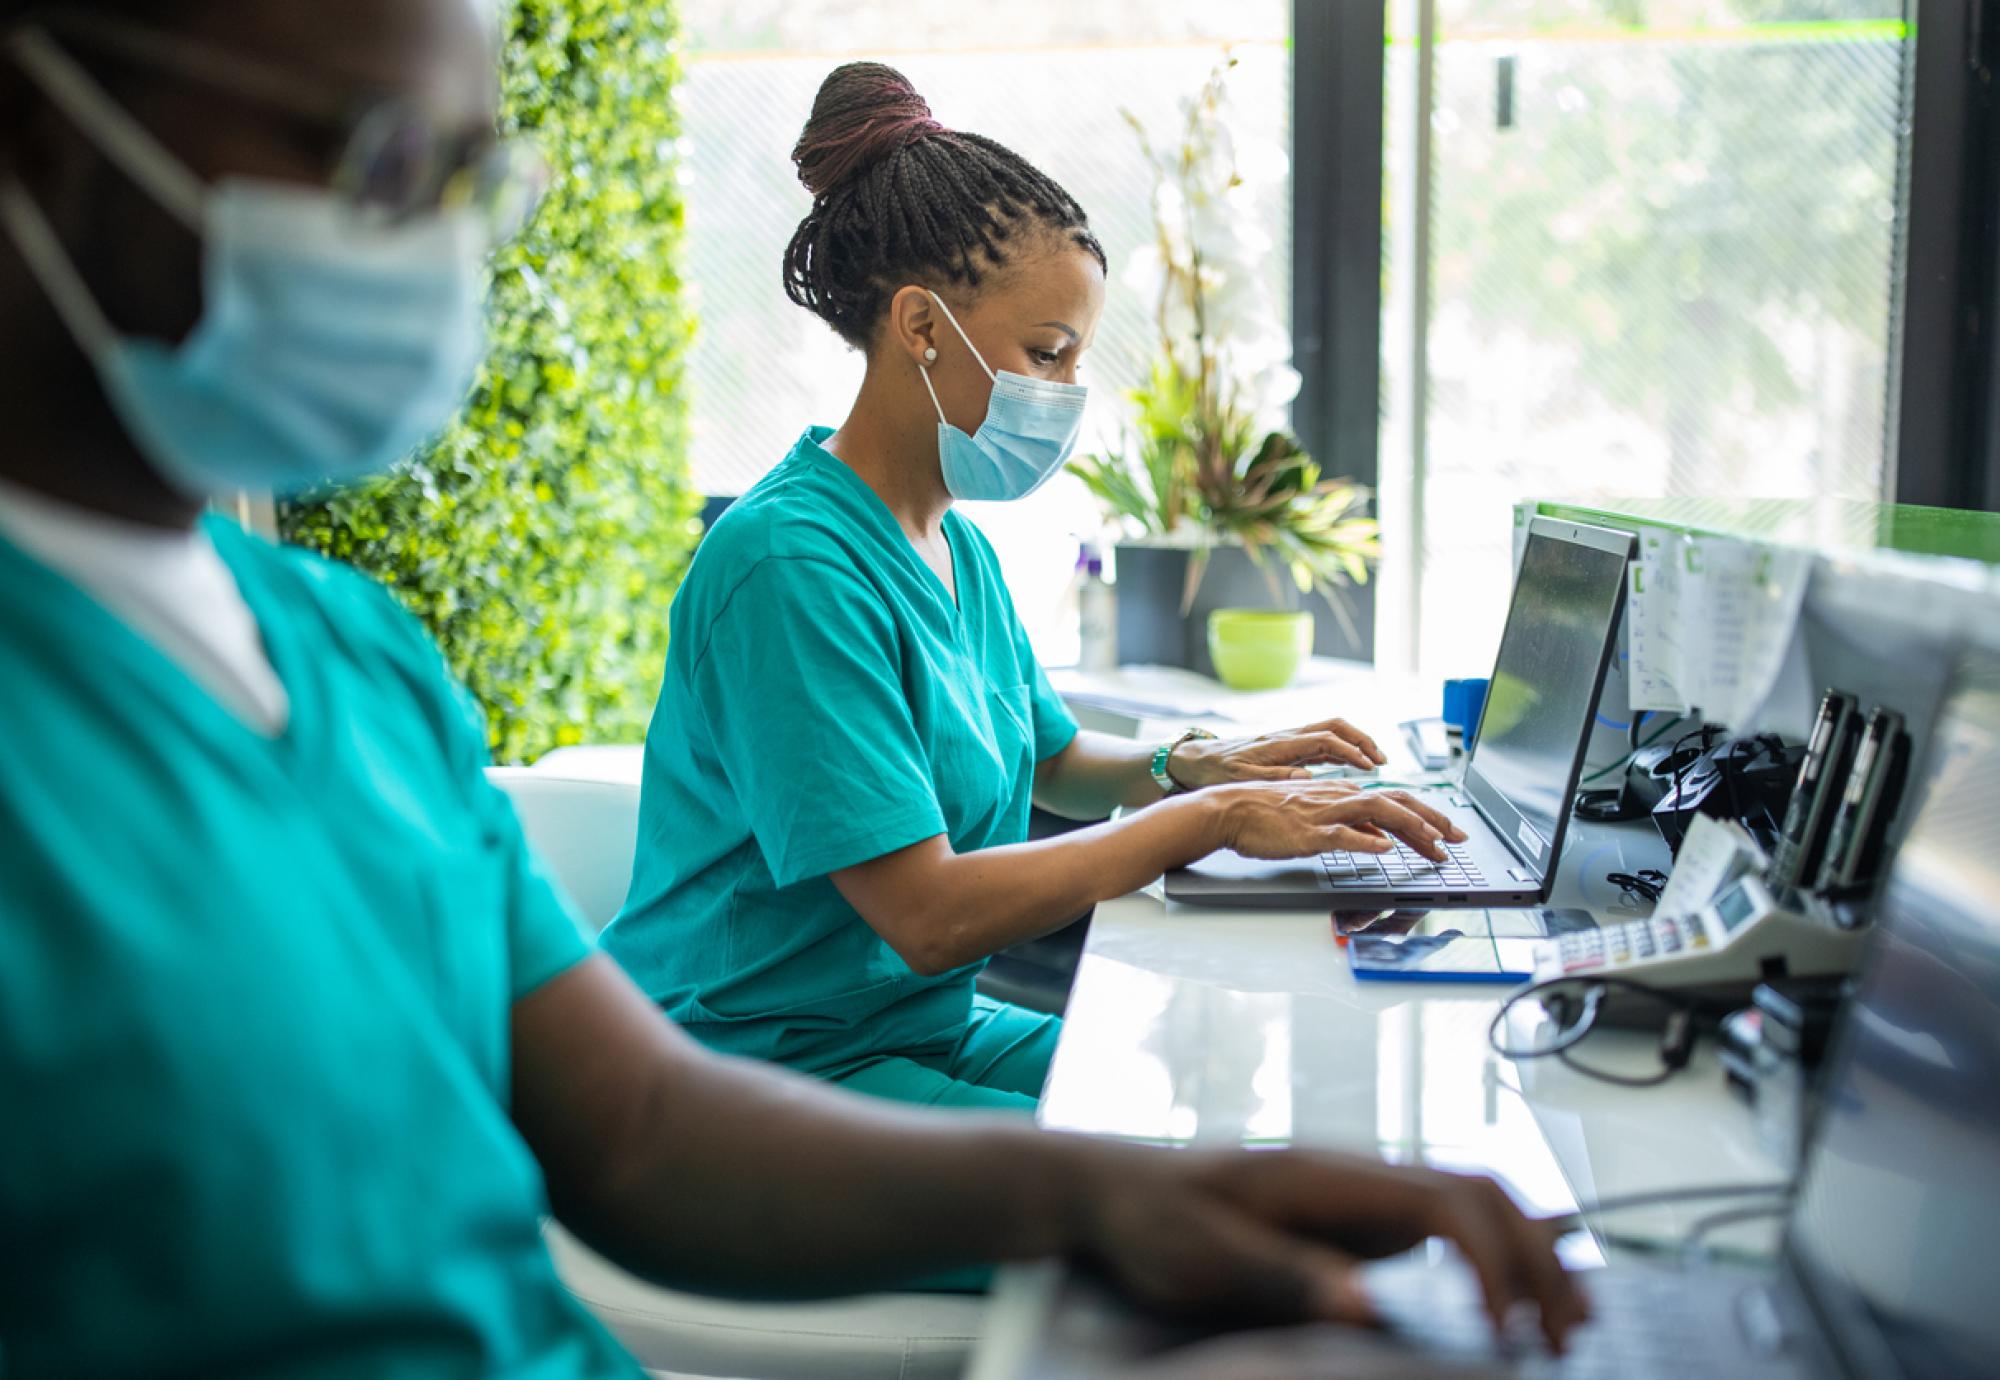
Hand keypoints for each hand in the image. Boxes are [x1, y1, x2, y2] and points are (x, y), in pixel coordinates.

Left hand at [1076, 1147, 1588, 1351]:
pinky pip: (1446, 1226)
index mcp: (1329, 1176)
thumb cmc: (1153, 1219)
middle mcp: (1358, 1175)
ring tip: (1568, 1324)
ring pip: (1474, 1203)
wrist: (1114, 1189)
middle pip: (1480, 1194)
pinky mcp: (1355, 1219)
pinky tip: (1518, 1298)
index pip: (1446, 1202)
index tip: (1506, 1330)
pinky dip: (1496, 1255)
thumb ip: (1284, 1275)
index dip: (1493, 1262)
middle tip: (1569, 1337)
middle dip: (1537, 1258)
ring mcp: (1361, 1193)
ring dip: (1528, 1254)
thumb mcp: (1204, 1257)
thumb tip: (1368, 1306)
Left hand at [1170, 718, 1387, 790]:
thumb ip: (1275, 779)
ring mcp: (1287, 741)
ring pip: (1330, 733)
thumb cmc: (1215, 772)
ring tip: (1375, 763)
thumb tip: (1307, 779)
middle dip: (1361, 740)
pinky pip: (1320, 744)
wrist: (1194, 761)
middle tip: (1381, 760)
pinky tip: (1350, 766)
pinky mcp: (1285, 749)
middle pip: (1334, 727)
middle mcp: (1287, 737)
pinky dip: (1340, 752)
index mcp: (1280, 744)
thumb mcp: (1242, 779)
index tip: (1369, 767)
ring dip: (1354, 744)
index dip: (1351, 752)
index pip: (1325, 740)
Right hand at [1205, 780, 1465, 862]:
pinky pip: (1342, 835)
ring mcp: (1325, 813)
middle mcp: (1340, 798)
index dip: (1427, 816)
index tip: (1449, 834)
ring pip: (1378, 814)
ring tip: (1436, 847)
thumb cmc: (1267, 816)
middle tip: (1459, 840)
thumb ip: (1351, 827)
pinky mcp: (1308, 832)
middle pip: (1397, 803)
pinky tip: (1384, 851)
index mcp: (1343, 795)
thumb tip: (1382, 841)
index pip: (1395, 801)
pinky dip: (1366, 842)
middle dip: (1434, 821)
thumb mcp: (1318, 818)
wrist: (1230, 809)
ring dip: (1412, 829)